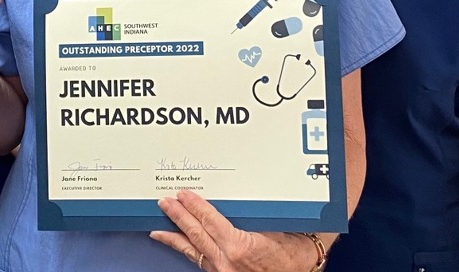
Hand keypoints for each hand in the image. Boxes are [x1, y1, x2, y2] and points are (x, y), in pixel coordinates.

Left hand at [150, 191, 319, 270]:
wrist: (299, 268)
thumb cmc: (290, 249)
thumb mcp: (270, 226)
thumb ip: (247, 215)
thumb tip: (228, 195)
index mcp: (239, 247)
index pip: (209, 221)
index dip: (194, 206)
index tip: (183, 194)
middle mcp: (227, 261)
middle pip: (196, 234)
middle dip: (178, 217)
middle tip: (165, 202)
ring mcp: (222, 270)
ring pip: (192, 250)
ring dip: (174, 235)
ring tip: (158, 227)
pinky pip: (198, 259)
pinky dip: (185, 250)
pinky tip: (176, 243)